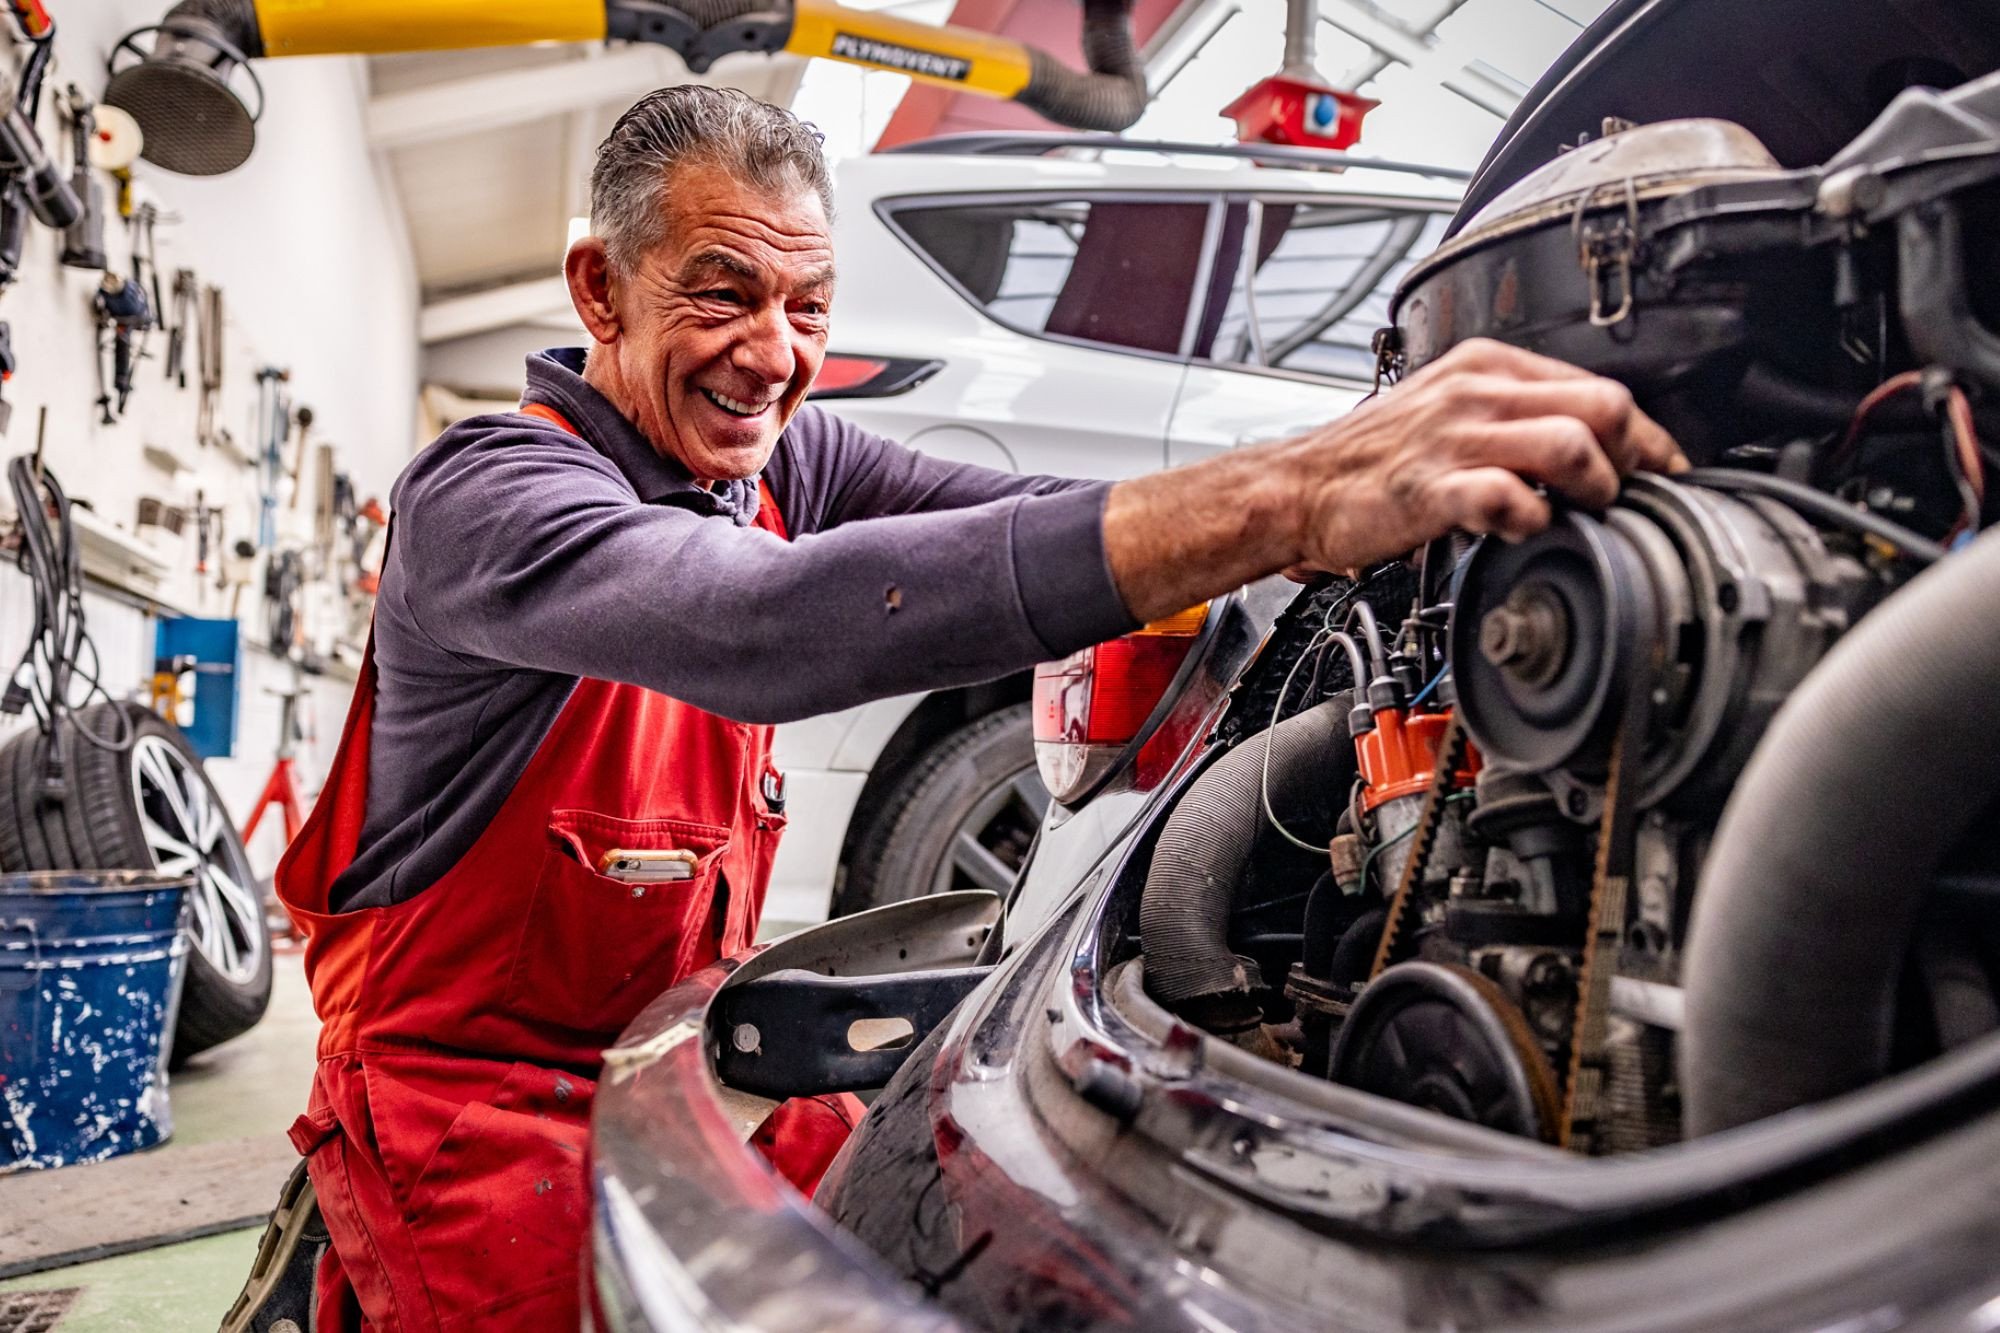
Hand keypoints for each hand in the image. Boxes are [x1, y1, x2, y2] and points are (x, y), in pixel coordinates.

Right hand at [1280, 338, 1686, 572]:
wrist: (1299, 487)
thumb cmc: (1372, 458)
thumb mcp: (1448, 408)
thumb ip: (1514, 414)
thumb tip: (1587, 443)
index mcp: (1486, 366)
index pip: (1598, 387)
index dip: (1644, 435)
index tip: (1660, 471)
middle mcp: (1476, 393)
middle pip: (1602, 407)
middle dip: (1636, 457)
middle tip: (1635, 495)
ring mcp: (1454, 438)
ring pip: (1570, 445)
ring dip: (1595, 487)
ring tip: (1584, 512)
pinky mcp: (1430, 486)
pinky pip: (1508, 497)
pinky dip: (1532, 519)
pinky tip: (1523, 529)